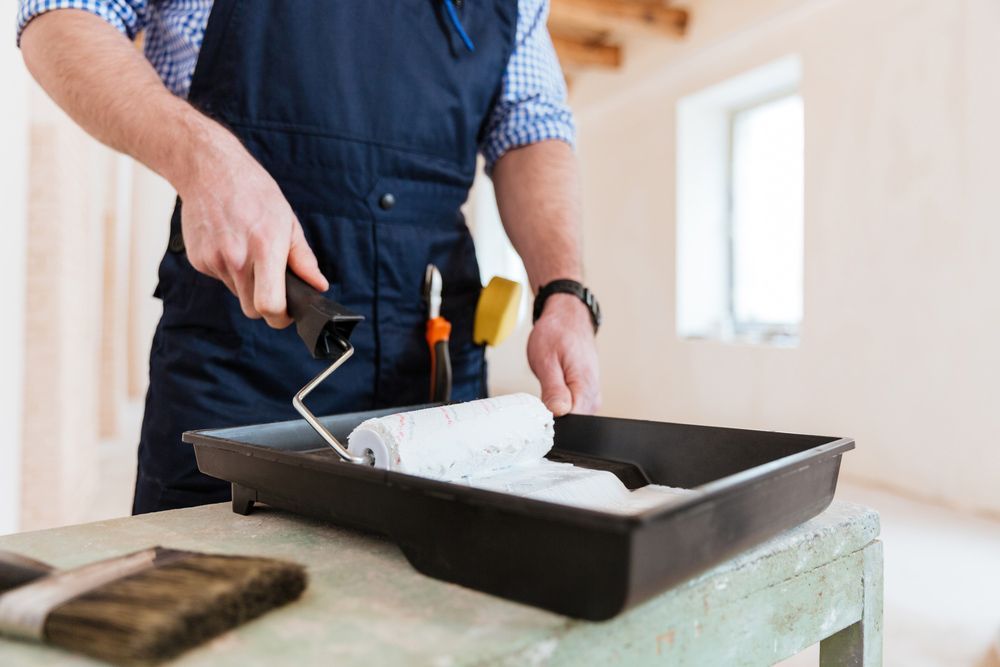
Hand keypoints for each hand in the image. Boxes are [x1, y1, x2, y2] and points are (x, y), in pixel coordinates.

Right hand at [175, 124, 327, 327]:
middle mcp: (236, 258)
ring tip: (249, 250)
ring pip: (237, 293)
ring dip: (247, 283)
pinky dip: (229, 269)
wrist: (209, 169)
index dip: (280, 317)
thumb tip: (318, 285)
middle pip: (252, 309)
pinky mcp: (198, 260)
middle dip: (266, 305)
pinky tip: (231, 243)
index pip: (269, 305)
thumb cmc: (253, 192)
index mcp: (264, 248)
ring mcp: (214, 261)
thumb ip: (303, 259)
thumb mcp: (288, 221)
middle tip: (274, 287)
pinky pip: (220, 278)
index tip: (286, 314)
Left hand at [527, 294, 600, 415]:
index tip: (539, 411)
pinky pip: (573, 410)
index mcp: (585, 387)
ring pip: (571, 418)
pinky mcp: (587, 396)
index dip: (552, 422)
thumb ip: (553, 390)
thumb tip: (558, 414)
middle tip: (540, 394)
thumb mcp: (546, 360)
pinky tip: (553, 389)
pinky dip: (559, 404)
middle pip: (572, 423)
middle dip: (552, 417)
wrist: (568, 319)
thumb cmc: (556, 334)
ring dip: (555, 410)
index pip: (573, 423)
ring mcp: (591, 396)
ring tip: (548, 386)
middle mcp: (593, 395)